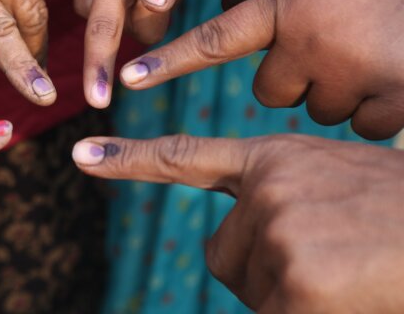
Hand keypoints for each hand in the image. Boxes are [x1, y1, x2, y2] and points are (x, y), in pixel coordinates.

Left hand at [72, 134, 403, 312]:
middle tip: (322, 263)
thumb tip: (229, 251)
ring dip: (290, 296)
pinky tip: (347, 295)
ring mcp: (277, 231)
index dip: (127, 158)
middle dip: (260, 272)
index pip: (183, 158)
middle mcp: (265, 188)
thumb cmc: (396, 213)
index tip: (80, 154)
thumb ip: (275, 201)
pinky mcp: (295, 281)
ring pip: (251, 292)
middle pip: (222, 257)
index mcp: (274, 158)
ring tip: (344, 274)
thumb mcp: (331, 185)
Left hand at [120, 0, 403, 139]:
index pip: (218, 38)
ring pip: (319, 110)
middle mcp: (313, 37)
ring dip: (342, 90)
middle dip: (297, 77)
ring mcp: (353, 70)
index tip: (128, 78)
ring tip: (377, 49)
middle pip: (271, 92)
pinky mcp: (394, 98)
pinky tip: (400, 72)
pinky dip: (379, 107)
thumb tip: (267, 78)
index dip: (171, 59)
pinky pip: (363, 125)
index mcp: (291, 0)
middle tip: (337, 44)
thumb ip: (286, 18)